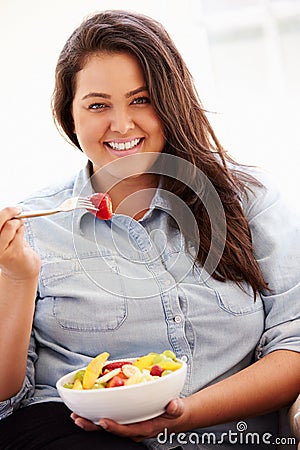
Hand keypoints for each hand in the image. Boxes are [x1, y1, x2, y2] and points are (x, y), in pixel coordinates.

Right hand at [0, 207, 40, 279]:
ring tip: (20, 225)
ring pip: (10, 225)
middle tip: (18, 210)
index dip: (4, 212)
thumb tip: (10, 211)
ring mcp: (1, 250)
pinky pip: (19, 232)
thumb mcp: (3, 238)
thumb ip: (3, 226)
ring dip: (18, 222)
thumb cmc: (11, 252)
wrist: (19, 273)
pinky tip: (22, 232)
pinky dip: (22, 229)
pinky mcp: (13, 253)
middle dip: (10, 212)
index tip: (12, 209)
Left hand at [71, 398, 186, 440]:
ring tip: (75, 415)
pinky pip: (108, 418)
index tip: (102, 421)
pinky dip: (95, 413)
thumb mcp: (178, 409)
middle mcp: (132, 428)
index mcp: (144, 428)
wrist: (174, 416)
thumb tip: (173, 405)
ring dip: (90, 421)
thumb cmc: (174, 412)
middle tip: (78, 419)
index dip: (113, 427)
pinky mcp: (124, 419)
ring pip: (105, 426)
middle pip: (110, 430)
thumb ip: (175, 408)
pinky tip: (85, 408)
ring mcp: (127, 424)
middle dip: (92, 426)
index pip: (126, 430)